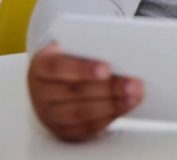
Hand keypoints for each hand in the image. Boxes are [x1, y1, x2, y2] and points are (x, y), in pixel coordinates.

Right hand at [27, 43, 143, 141]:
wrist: (53, 81)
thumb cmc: (70, 58)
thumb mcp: (73, 47)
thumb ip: (91, 47)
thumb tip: (122, 49)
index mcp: (41, 66)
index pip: (59, 67)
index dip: (82, 69)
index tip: (106, 68)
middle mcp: (41, 92)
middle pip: (75, 92)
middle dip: (109, 88)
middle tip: (134, 84)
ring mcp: (50, 114)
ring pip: (82, 112)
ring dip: (113, 104)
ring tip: (135, 95)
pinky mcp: (64, 129)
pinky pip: (87, 126)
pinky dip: (110, 116)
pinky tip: (127, 105)